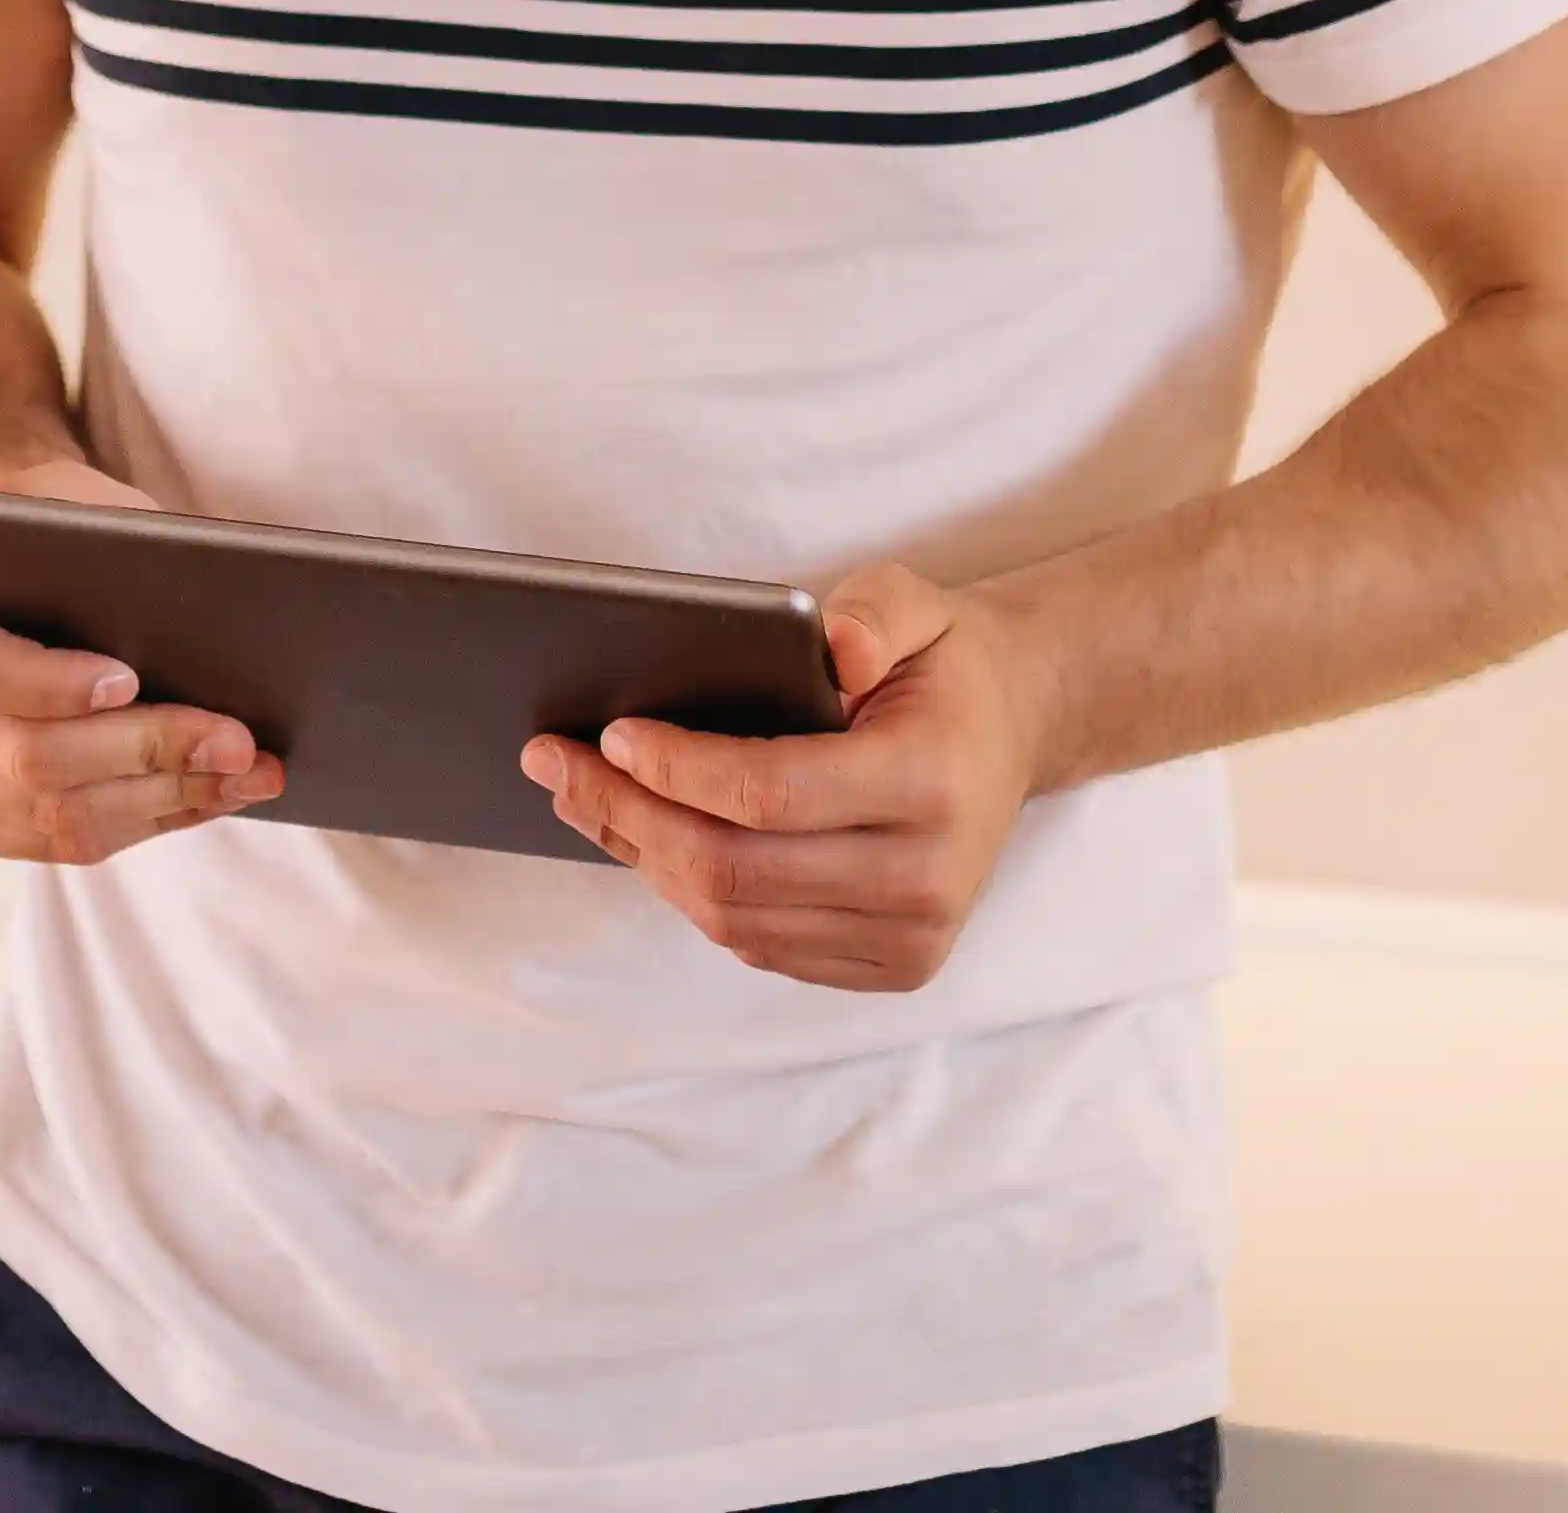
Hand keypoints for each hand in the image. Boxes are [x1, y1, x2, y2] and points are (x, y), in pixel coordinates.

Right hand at [0, 459, 287, 865]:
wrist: (11, 568)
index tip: (131, 677)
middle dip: (146, 752)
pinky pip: (62, 843)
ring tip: (250, 772)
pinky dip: (148, 821)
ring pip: (54, 815)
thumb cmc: (52, 527)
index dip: (44, 683)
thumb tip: (206, 603)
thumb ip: (112, 538)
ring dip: (166, 798)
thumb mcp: (73, 500)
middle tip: (239, 742)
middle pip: (26, 757)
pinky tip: (209, 793)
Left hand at [526, 563, 1038, 991]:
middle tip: (555, 765)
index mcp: (932, 784)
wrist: (1012, 732)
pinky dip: (690, 893)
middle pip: (734, 870)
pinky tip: (648, 837)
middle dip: (629, 815)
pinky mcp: (889, 966)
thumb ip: (876, 611)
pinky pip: (758, 945)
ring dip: (645, 859)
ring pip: (733, 920)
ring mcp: (909, 938)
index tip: (609, 734)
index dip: (677, 768)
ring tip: (582, 799)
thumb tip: (833, 650)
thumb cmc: (942, 664)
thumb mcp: (918, 602)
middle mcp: (926, 878)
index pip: (770, 793)